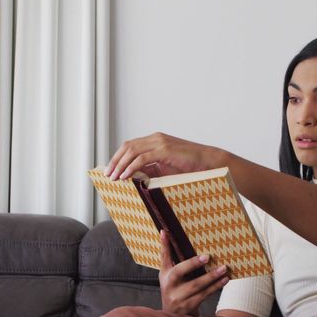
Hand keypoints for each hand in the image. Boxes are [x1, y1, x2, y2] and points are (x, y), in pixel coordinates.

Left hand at [105, 132, 220, 180]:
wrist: (208, 162)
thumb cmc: (190, 166)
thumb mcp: (165, 168)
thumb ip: (151, 170)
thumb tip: (135, 177)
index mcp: (155, 141)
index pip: (130, 146)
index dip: (118, 157)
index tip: (111, 169)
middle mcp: (155, 139)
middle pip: (127, 146)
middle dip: (115, 161)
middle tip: (107, 174)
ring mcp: (160, 143)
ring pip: (132, 151)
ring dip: (120, 165)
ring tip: (113, 177)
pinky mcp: (164, 150)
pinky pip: (142, 159)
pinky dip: (131, 167)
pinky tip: (125, 176)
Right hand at [158, 230, 228, 315]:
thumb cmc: (174, 290)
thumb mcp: (169, 276)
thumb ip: (170, 258)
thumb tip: (168, 234)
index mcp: (165, 275)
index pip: (163, 257)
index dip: (163, 245)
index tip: (165, 232)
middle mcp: (168, 286)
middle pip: (179, 272)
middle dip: (192, 264)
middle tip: (207, 256)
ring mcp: (178, 297)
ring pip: (196, 285)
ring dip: (212, 277)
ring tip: (224, 269)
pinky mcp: (189, 306)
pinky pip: (204, 295)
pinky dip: (215, 287)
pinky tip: (224, 280)